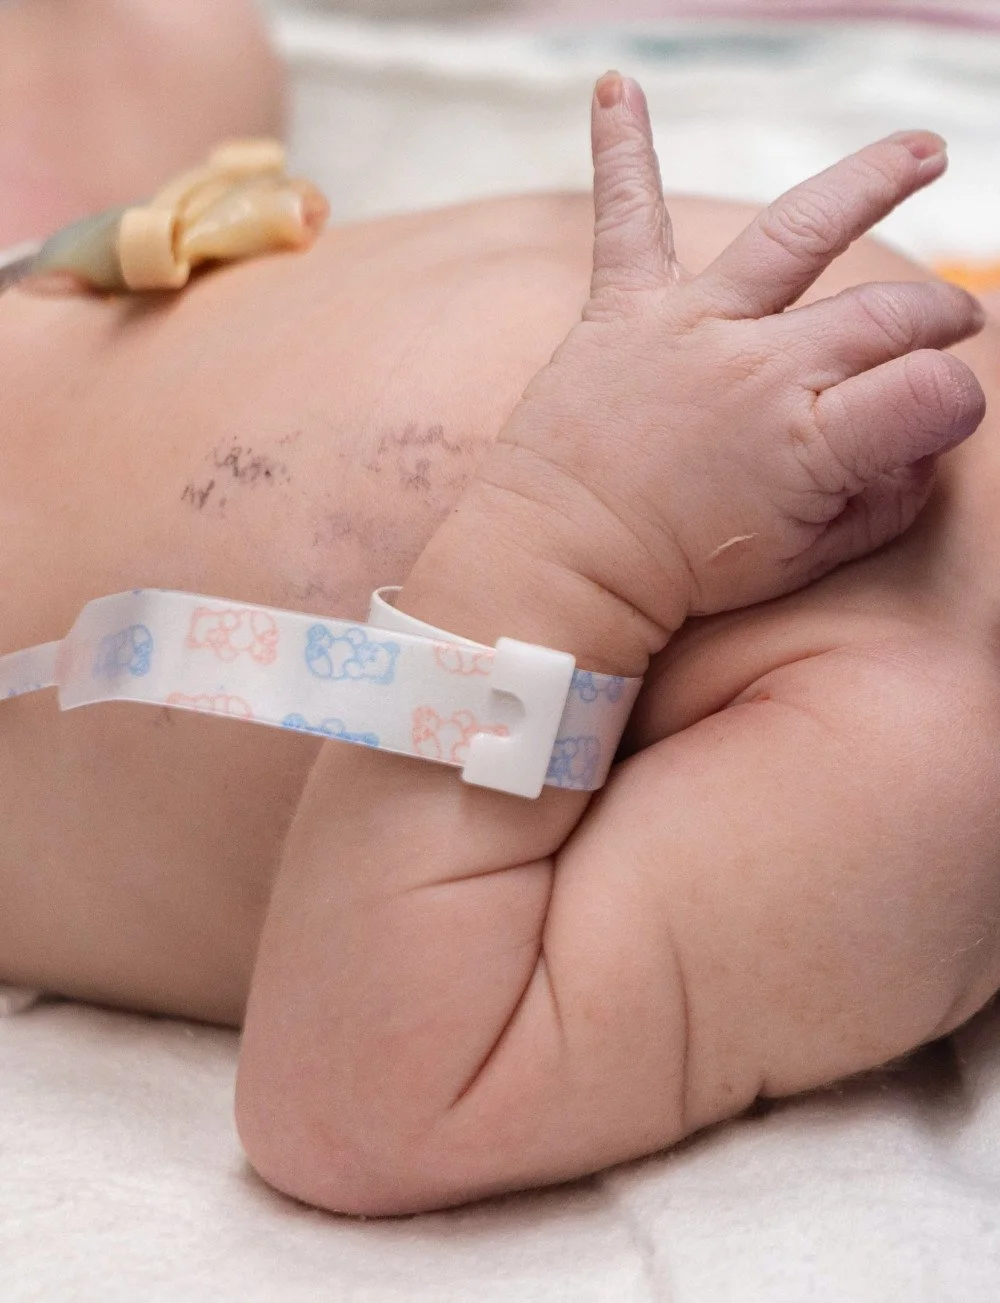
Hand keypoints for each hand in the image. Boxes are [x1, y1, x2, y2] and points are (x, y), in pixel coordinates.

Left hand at [417, 74, 984, 669]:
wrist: (560, 560)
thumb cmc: (679, 570)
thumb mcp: (804, 559)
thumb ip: (879, 500)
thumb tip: (923, 443)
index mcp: (810, 439)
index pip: (931, 391)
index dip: (956, 401)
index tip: (950, 411)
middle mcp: (758, 366)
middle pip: (882, 316)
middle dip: (936, 317)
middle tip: (954, 322)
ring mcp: (690, 327)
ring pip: (795, 232)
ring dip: (867, 184)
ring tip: (921, 152)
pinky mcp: (622, 310)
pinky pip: (627, 218)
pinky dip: (620, 153)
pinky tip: (616, 87)